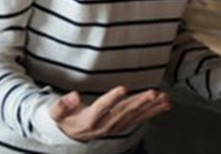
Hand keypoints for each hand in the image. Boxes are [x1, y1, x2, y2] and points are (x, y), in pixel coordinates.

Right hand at [50, 86, 169, 141]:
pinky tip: (164, 104)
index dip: (113, 98)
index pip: (102, 107)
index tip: (123, 87)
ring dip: (150, 107)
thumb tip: (73, 96)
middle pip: (123, 113)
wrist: (71, 133)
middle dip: (139, 103)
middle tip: (152, 93)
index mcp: (89, 120)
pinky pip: (139, 119)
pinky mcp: (123, 125)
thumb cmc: (65, 118)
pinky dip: (153, 112)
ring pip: (135, 116)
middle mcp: (105, 125)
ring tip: (163, 98)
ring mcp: (115, 126)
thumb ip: (62, 105)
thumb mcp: (56, 112)